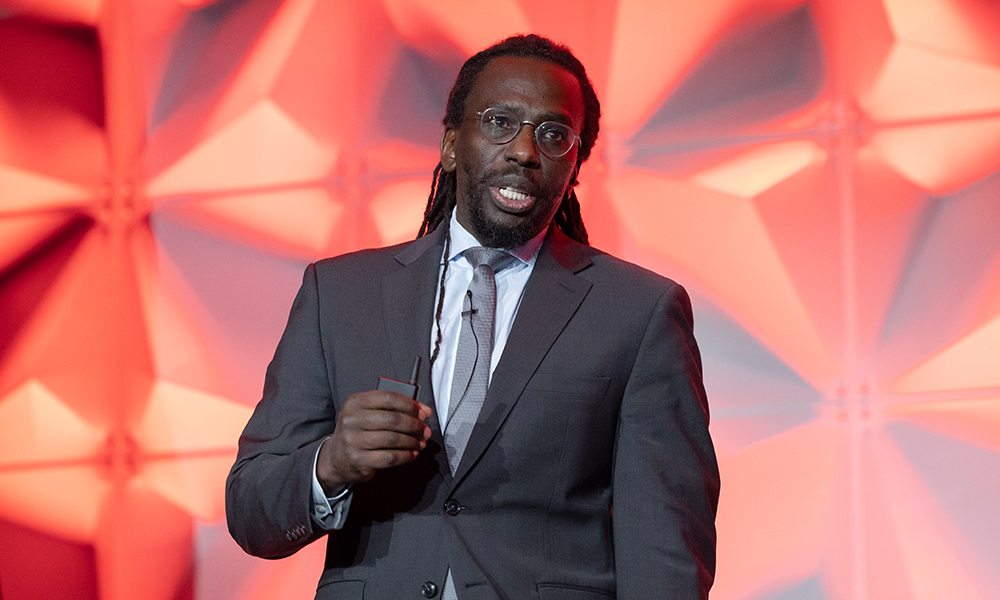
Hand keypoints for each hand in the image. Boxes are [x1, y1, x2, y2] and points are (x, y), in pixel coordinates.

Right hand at [316, 390, 432, 494]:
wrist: (336, 458)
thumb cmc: (357, 432)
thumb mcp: (368, 414)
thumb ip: (394, 409)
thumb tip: (424, 410)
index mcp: (355, 403)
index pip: (388, 398)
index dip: (410, 405)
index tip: (422, 413)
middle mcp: (352, 420)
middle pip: (392, 419)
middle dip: (414, 425)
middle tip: (425, 430)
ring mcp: (353, 441)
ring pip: (393, 439)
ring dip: (412, 441)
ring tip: (420, 443)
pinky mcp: (359, 460)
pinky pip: (390, 457)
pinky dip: (406, 456)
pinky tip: (412, 454)